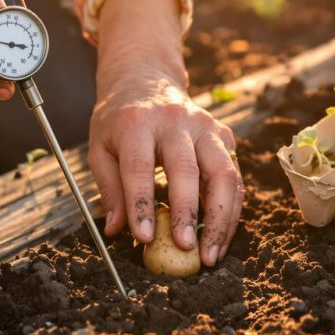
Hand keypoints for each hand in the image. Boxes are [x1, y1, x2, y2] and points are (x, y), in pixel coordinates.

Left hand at [89, 0, 243, 266]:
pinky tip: (220, 237)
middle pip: (188, 170)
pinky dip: (230, 211)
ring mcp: (206, 126)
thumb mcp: (100, 148)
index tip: (144, 238)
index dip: (142, 204)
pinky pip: (234, 177)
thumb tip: (115, 230)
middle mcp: (175, 121)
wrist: (147, 80)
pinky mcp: (225, 135)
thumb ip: (109, 188)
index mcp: (136, 123)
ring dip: (221, 219)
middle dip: (188, 214)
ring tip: (210, 254)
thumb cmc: (119, 121)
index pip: (140, 167)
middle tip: (185, 249)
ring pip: (224, 174)